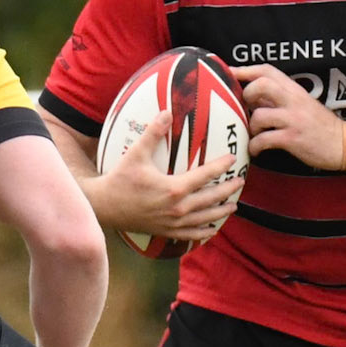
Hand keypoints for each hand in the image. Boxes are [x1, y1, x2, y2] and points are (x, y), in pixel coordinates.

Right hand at [92, 111, 243, 241]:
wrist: (104, 207)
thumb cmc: (120, 179)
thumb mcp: (136, 153)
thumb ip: (153, 133)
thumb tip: (166, 111)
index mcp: (174, 188)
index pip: (205, 175)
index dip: (221, 166)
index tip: (233, 159)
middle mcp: (178, 208)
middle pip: (211, 199)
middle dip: (228, 190)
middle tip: (241, 182)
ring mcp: (173, 222)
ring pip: (205, 219)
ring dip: (221, 212)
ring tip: (233, 206)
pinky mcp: (166, 232)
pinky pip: (190, 235)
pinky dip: (204, 232)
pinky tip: (212, 229)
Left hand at [234, 65, 345, 169]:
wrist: (345, 144)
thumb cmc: (319, 126)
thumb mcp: (301, 104)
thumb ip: (279, 98)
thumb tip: (253, 96)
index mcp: (295, 90)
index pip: (267, 70)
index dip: (245, 70)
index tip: (230, 73)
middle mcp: (294, 100)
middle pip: (262, 84)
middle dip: (246, 95)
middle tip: (244, 108)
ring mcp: (294, 119)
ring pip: (259, 116)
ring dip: (250, 127)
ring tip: (253, 135)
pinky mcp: (293, 138)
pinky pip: (264, 139)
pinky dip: (254, 147)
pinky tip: (256, 150)